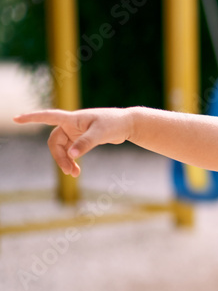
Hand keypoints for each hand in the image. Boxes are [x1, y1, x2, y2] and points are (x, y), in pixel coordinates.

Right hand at [14, 108, 133, 177]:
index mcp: (71, 118)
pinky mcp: (82, 139)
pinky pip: (70, 150)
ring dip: (66, 161)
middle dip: (59, 157)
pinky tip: (76, 170)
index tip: (16, 119)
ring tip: (74, 174)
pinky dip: (72, 160)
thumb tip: (72, 155)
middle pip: (55, 142)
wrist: (127, 124)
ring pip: (62, 148)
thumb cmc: (114, 124)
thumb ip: (85, 143)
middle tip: (70, 172)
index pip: (47, 116)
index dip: (31, 118)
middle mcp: (70, 124)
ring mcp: (75, 132)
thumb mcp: (100, 134)